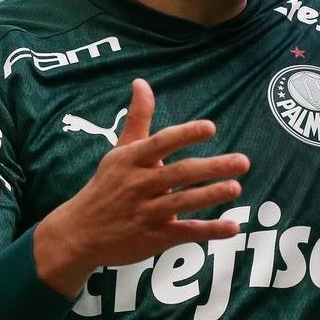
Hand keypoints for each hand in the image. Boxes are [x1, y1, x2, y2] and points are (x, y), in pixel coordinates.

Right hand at [35, 79, 248, 297]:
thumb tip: (141, 81)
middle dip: (212, 168)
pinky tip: (232, 227)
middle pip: (179, 174)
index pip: (161, 143)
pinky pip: (184, 233)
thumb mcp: (120, 151)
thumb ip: (138, 117)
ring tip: (236, 187)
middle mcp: (139, 185)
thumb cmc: (107, 184)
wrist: (76, 235)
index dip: (186, 135)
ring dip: (211, 195)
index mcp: (132, 160)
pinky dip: (209, 231)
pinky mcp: (152, 238)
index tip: (210, 127)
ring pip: (183, 203)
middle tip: (243, 161)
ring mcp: (145, 213)